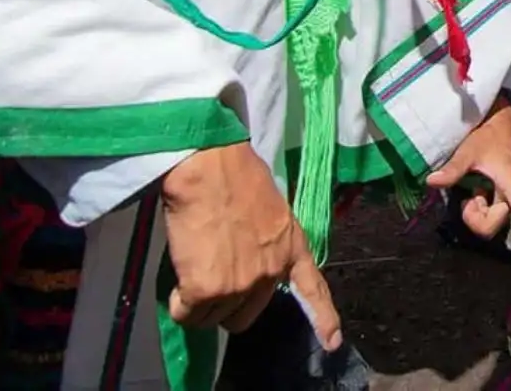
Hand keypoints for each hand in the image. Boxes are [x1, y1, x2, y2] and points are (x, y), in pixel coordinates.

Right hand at [161, 142, 340, 348]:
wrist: (210, 168)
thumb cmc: (236, 176)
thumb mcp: (271, 211)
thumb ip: (266, 243)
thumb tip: (245, 259)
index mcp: (292, 248)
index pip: (313, 289)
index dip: (323, 319)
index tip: (332, 342)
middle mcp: (270, 273)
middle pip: (244, 317)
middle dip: (225, 305)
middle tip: (210, 274)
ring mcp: (240, 284)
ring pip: (212, 318)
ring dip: (199, 302)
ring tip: (194, 263)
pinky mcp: (207, 289)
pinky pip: (186, 314)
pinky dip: (178, 302)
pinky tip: (180, 274)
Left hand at [426, 101, 510, 248]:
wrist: (499, 121)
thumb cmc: (487, 135)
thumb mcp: (468, 150)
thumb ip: (452, 169)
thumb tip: (431, 181)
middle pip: (500, 221)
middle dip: (479, 217)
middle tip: (469, 200)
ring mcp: (510, 192)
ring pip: (495, 217)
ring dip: (479, 212)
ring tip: (471, 193)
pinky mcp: (505, 192)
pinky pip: (493, 209)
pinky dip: (480, 206)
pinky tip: (474, 191)